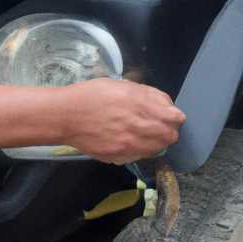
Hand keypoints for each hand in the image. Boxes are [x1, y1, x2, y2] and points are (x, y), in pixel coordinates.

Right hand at [61, 77, 185, 163]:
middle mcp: (135, 124)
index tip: (173, 115)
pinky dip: (143, 149)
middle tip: (162, 126)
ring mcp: (128, 143)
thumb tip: (167, 104)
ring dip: (158, 141)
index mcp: (137, 102)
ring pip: (158, 148)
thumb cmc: (93, 95)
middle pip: (169, 135)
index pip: (172, 116)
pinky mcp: (119, 156)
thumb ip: (146, 94)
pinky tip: (134, 141)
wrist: (67, 116)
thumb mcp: (121, 85)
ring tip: (148, 134)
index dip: (175, 116)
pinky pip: (141, 155)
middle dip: (170, 130)